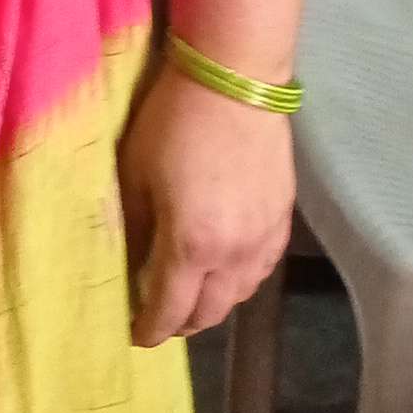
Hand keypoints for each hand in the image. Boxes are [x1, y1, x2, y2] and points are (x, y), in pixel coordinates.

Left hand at [117, 66, 295, 347]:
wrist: (235, 79)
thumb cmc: (172, 121)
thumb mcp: (134, 173)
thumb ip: (132, 228)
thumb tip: (128, 264)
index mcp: (191, 246)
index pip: (168, 310)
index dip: (148, 329)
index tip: (134, 334)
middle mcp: (234, 254)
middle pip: (208, 314)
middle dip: (180, 322)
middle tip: (158, 314)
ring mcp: (265, 238)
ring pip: (238, 296)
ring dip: (212, 303)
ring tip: (189, 291)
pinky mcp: (284, 218)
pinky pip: (261, 270)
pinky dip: (239, 279)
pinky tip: (224, 265)